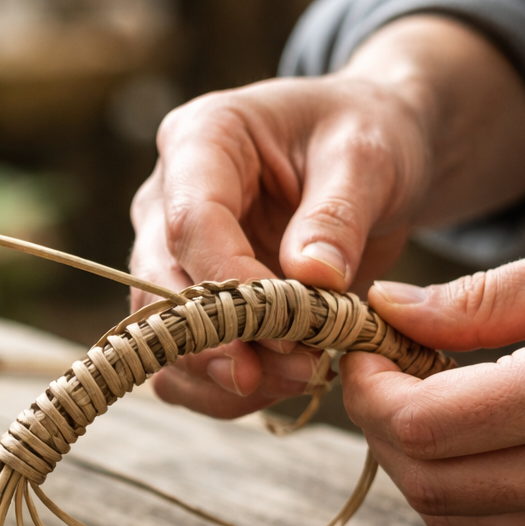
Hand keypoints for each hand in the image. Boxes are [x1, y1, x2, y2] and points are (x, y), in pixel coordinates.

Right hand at [131, 15, 524, 419]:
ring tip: (304, 374)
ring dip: (225, 375)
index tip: (290, 326)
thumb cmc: (362, 135)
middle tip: (296, 368)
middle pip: (159, 288)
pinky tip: (286, 381)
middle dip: (221, 342)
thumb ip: (337, 214)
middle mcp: (165, 201)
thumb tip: (312, 279)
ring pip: (162, 339)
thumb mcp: (365, 157)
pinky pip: (183, 365)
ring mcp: (169, 257)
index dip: (232, 283)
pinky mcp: (188, 303)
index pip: (190, 223)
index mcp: (200, 141)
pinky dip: (228, 390)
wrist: (362, 159)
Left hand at [340, 233, 524, 525]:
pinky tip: (463, 436)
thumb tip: (390, 310)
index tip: (364, 349)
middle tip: (377, 373)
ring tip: (415, 400)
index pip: (420, 424)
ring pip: (451, 517)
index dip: (369, 390)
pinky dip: (455, 488)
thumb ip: (484, 299)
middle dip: (378, 426)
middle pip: (424, 480)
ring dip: (410, 462)